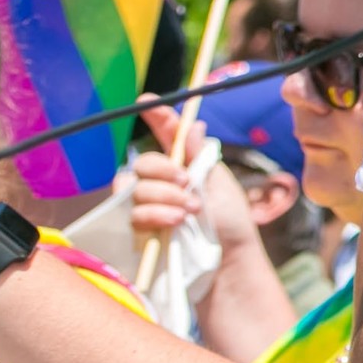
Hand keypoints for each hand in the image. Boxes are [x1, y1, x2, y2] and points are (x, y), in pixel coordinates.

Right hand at [127, 108, 256, 248]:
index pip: (166, 136)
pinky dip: (155, 213)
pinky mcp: (139, 228)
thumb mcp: (221, 187)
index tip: (147, 102)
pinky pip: (133, 212)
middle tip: (188, 185)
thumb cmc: (229, 224)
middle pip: (144, 163)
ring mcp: (148, 205)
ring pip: (136, 187)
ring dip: (164, 196)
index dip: (158, 118)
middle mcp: (162, 182)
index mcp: (186, 166)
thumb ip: (201, 159)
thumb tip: (193, 125)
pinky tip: (175, 221)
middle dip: (165, 171)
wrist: (229, 260)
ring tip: (190, 211)